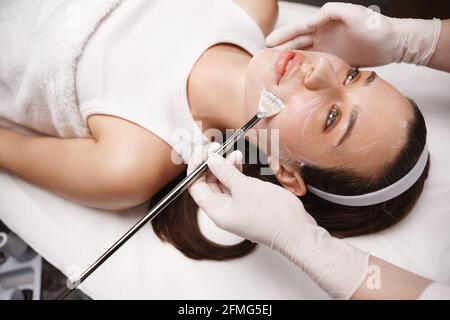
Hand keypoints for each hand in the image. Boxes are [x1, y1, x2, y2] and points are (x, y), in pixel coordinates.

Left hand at [188, 144, 368, 298]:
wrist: (298, 232)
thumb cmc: (273, 215)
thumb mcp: (245, 188)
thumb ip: (225, 172)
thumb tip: (209, 159)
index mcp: (217, 211)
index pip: (195, 187)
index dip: (195, 167)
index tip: (201, 151)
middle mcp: (224, 211)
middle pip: (208, 184)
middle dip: (210, 165)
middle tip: (215, 148)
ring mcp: (237, 208)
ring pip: (223, 183)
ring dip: (225, 167)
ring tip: (233, 153)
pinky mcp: (249, 204)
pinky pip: (236, 186)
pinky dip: (236, 173)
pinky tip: (240, 162)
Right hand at [266, 2, 440, 66]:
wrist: (394, 43)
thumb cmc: (376, 26)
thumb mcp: (354, 14)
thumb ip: (334, 11)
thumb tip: (316, 14)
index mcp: (324, 23)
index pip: (299, 29)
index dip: (283, 36)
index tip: (268, 43)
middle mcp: (323, 37)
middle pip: (297, 43)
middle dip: (281, 49)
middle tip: (266, 59)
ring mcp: (328, 50)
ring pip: (304, 56)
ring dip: (290, 61)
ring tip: (276, 70)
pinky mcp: (334, 62)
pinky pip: (315, 67)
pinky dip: (304, 72)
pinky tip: (296, 79)